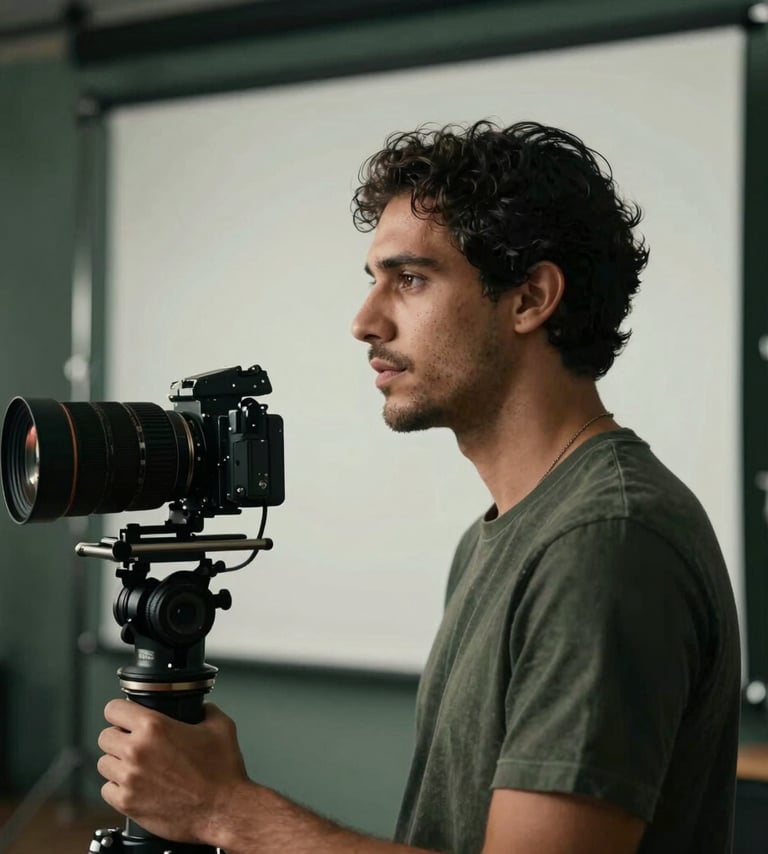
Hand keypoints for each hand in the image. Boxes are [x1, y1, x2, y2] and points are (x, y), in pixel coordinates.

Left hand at [97, 699, 248, 843]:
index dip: (120, 710)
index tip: (124, 716)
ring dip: (117, 762)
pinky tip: (135, 785)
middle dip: (118, 737)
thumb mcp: (222, 727)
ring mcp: (129, 779)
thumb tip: (203, 708)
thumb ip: (207, 710)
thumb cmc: (222, 772)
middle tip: (134, 742)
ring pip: (103, 763)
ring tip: (135, 765)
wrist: (222, 810)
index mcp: (155, 727)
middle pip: (105, 736)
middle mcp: (137, 751)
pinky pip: (107, 790)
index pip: (114, 709)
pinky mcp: (127, 804)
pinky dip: (117, 787)